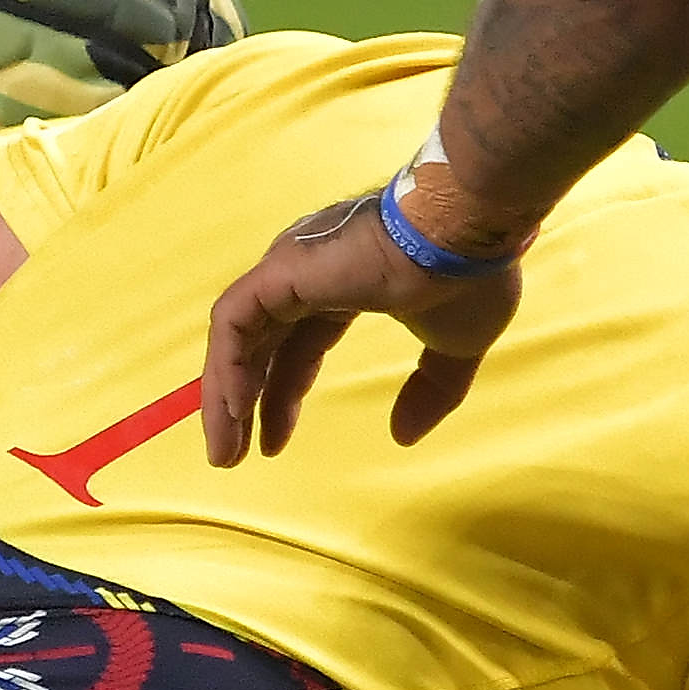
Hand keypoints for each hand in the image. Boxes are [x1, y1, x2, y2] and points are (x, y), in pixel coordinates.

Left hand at [197, 172, 527, 456]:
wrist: (466, 233)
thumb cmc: (465, 278)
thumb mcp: (455, 347)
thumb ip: (430, 391)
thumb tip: (403, 435)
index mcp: (344, 286)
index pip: (297, 347)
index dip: (283, 397)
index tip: (273, 444)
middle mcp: (307, 275)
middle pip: (260, 346)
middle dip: (242, 403)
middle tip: (232, 456)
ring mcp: (289, 269)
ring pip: (237, 336)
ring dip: (223, 395)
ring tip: (223, 450)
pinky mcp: (281, 271)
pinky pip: (234, 322)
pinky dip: (225, 365)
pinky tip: (231, 410)